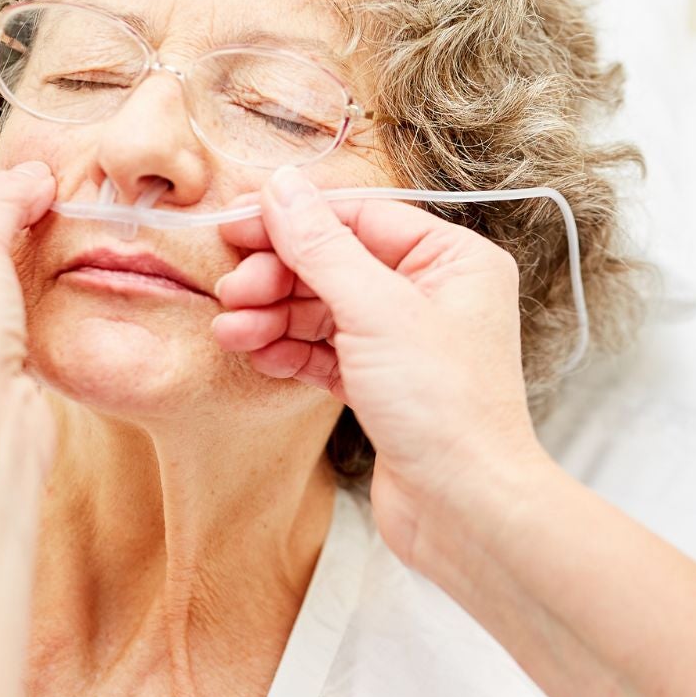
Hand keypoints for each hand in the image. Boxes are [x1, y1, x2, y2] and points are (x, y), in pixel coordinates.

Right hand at [210, 168, 554, 566]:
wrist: (465, 509)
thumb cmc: (445, 407)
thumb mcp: (376, 311)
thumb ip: (323, 246)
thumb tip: (283, 186)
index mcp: (454, 260)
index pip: (361, 216)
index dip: (294, 219)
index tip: (235, 227)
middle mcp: (436, 294)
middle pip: (338, 261)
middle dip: (278, 275)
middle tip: (230, 291)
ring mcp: (409, 342)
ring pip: (326, 309)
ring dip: (274, 315)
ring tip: (230, 331)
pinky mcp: (385, 387)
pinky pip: (327, 351)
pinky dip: (291, 350)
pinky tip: (258, 354)